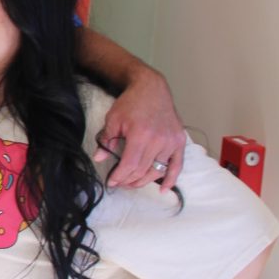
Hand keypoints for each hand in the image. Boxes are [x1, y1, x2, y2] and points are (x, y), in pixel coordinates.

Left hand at [95, 69, 185, 190]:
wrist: (151, 88)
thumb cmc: (131, 103)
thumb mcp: (113, 119)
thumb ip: (106, 140)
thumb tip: (99, 158)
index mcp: (140, 135)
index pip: (130, 165)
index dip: (119, 176)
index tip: (111, 182)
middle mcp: (159, 141)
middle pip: (143, 170)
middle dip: (129, 180)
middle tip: (120, 183)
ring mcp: (171, 142)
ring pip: (158, 170)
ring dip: (144, 181)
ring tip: (133, 183)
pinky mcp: (179, 141)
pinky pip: (177, 165)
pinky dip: (171, 179)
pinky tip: (163, 189)